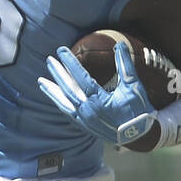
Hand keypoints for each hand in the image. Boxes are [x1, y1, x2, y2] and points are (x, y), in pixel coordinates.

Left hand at [39, 41, 156, 145]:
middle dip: (58, 74)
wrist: (139, 136)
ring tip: (41, 81)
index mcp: (100, 101)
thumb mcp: (133, 86)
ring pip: (64, 103)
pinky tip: (54, 96)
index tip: (61, 51)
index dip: (70, 63)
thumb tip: (119, 44)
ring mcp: (85, 121)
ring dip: (52, 91)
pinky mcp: (85, 126)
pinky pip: (68, 113)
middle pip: (68, 89)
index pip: (81, 78)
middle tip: (49, 60)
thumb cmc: (138, 110)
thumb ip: (125, 65)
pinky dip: (60, 104)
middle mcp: (89, 112)